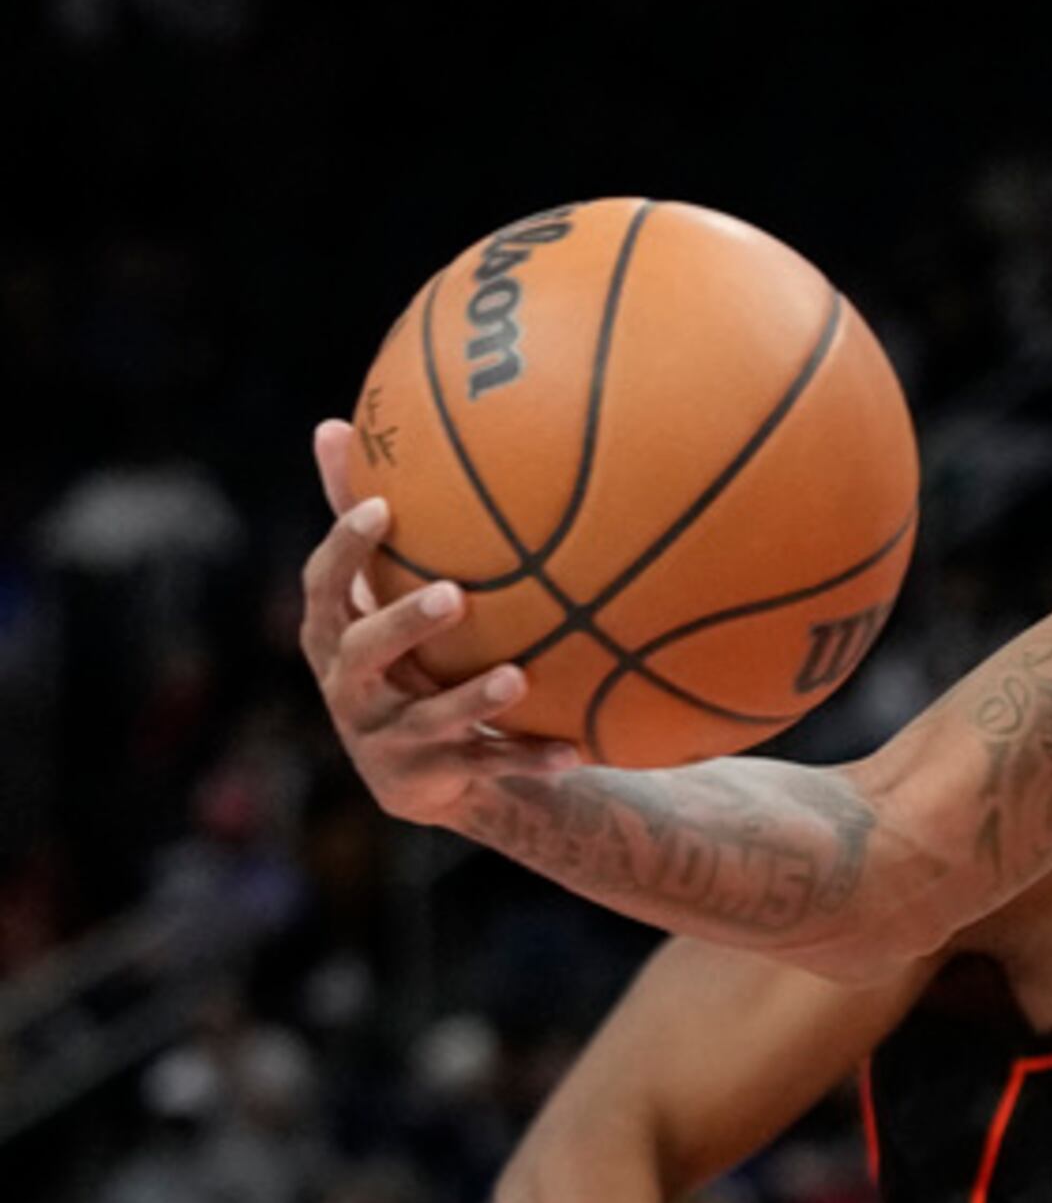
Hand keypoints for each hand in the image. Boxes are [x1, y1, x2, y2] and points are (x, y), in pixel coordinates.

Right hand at [298, 418, 578, 820]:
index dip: (345, 549)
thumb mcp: (382, 593)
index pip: (323, 586)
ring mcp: (386, 739)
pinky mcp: (429, 781)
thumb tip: (330, 422)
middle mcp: (348, 689)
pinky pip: (488, 768)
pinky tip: (577, 750)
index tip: (382, 508)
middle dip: (404, 623)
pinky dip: (530, 759)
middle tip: (455, 594)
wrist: (428, 770)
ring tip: (519, 676)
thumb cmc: (404, 655)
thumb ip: (363, 521)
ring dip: (473, 697)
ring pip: (428, 720)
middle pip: (365, 653)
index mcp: (335, 637)